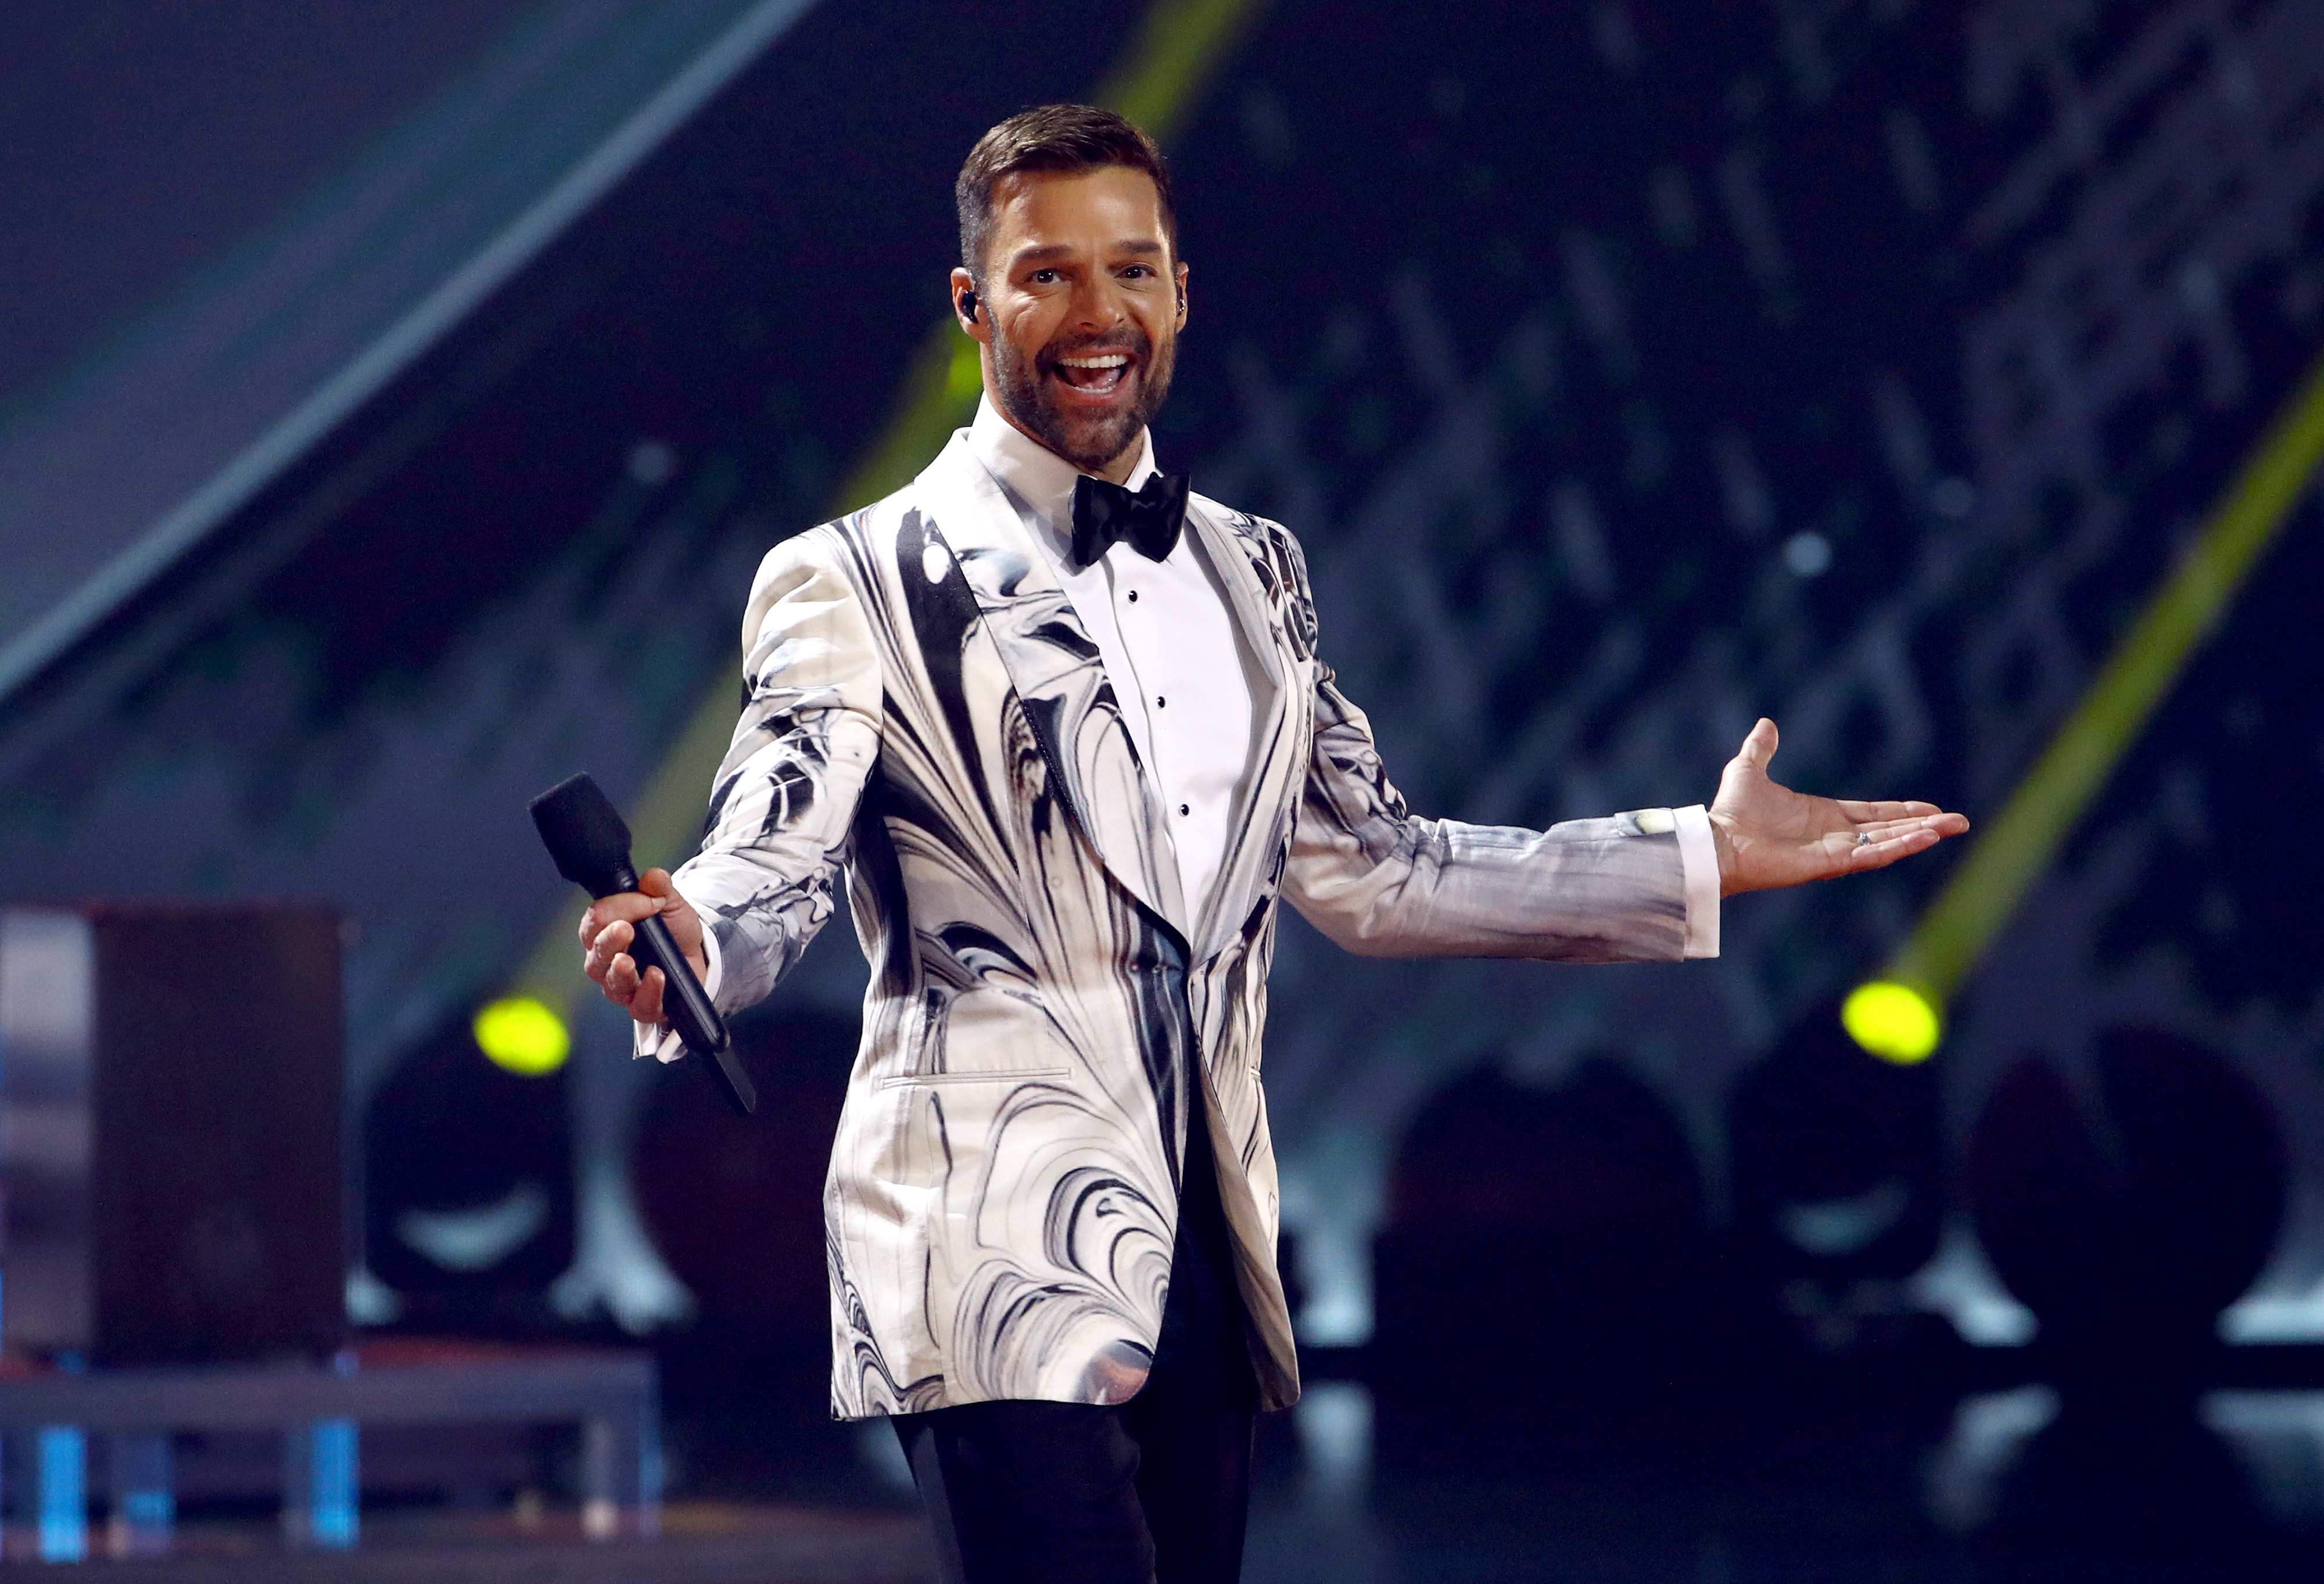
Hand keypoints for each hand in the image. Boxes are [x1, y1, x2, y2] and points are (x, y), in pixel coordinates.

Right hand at [579, 868, 708, 1024]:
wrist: (698, 956)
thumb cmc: (674, 929)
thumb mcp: (671, 904)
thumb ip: (660, 889)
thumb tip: (653, 877)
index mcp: (606, 931)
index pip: (596, 920)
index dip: (618, 908)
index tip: (649, 901)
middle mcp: (607, 961)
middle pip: (596, 954)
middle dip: (609, 941)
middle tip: (625, 929)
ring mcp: (623, 986)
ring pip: (611, 983)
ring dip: (619, 972)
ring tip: (630, 961)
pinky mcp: (644, 1005)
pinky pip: (639, 1005)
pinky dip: (647, 992)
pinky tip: (657, 977)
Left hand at [1707, 719, 1968, 896]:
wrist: (1716, 841)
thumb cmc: (1730, 813)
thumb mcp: (1748, 769)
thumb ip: (1761, 749)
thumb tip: (1766, 723)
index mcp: (1823, 816)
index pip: (1872, 813)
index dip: (1901, 811)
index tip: (1930, 809)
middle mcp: (1834, 835)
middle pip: (1889, 829)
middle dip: (1924, 825)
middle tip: (1959, 821)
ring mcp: (1834, 851)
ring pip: (1888, 842)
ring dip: (1920, 835)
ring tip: (1952, 827)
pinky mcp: (1831, 863)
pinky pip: (1873, 854)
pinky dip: (1899, 846)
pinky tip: (1925, 837)